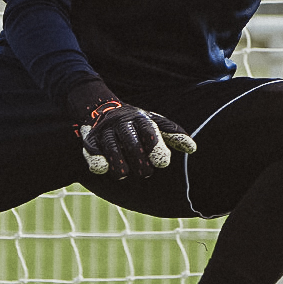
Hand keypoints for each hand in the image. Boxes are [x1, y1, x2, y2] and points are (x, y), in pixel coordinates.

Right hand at [79, 99, 195, 180]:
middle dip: (138, 157)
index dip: (155, 145)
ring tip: (124, 174)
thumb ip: (173, 134)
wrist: (103, 109)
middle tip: (146, 173)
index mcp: (141, 118)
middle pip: (129, 138)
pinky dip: (95, 158)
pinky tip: (102, 168)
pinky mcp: (90, 139)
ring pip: (110, 145)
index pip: (149, 130)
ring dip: (117, 161)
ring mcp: (105, 130)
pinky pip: (91, 149)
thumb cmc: (137, 124)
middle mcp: (122, 122)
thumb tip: (192, 148)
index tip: (162, 163)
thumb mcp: (156, 123)